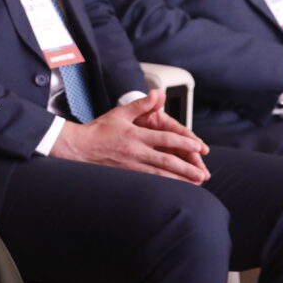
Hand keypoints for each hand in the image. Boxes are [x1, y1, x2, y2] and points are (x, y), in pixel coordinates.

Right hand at [50, 92, 210, 183]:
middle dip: (186, 168)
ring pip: (160, 174)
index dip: (184, 142)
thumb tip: (158, 93)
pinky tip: (175, 189)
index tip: (199, 147)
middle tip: (203, 173)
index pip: (165, 139)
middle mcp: (135, 152)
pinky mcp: (128, 175)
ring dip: (179, 180)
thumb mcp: (120, 113)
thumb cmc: (99, 129)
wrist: (79, 147)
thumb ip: (142, 104)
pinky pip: (150, 181)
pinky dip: (165, 184)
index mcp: (135, 135)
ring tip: (195, 183)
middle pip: (166, 161)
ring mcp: (132, 165)